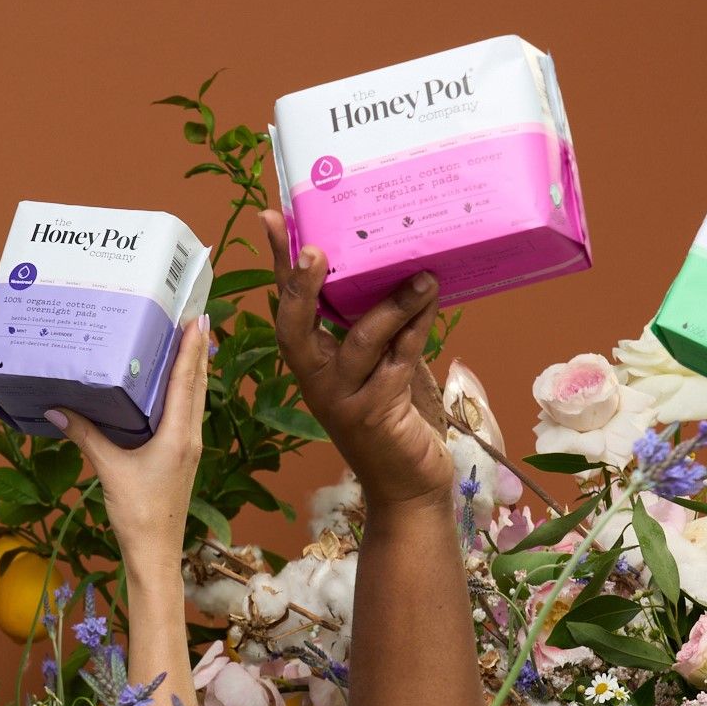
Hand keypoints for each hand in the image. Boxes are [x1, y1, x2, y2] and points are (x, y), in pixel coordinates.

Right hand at [46, 315, 209, 574]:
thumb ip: (85, 435)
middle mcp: (190, 437)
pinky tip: (175, 387)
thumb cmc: (137, 513)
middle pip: (197, 385)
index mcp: (177, 435)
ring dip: (195, 371)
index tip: (196, 319)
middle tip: (196, 318)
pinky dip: (186, 393)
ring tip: (191, 342)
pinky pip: (189, 415)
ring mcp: (189, 447)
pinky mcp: (183, 457)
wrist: (156, 550)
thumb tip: (55, 408)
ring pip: (196, 400)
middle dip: (197, 352)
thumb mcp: (108, 469)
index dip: (191, 349)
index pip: (186, 382)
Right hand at [261, 210, 452, 509]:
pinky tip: (433, 304)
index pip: (287, 305)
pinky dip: (417, 331)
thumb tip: (398, 264)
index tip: (273, 217)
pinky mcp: (374, 415)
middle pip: (296, 327)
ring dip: (392, 305)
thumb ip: (376, 327)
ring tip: (422, 276)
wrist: (409, 487)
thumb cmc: (395, 421)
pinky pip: (398, 362)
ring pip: (360, 341)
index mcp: (311, 363)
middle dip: (303, 285)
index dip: (279, 263)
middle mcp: (316, 381)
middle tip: (316, 248)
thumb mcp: (379, 368)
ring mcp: (342, 401)